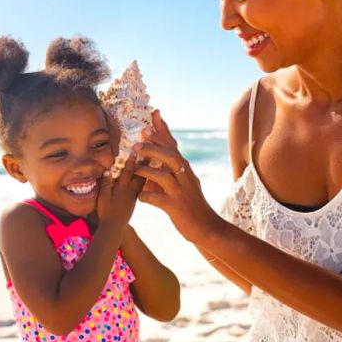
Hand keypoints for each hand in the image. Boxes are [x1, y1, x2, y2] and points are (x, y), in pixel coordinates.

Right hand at [96, 155, 144, 234]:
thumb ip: (105, 185)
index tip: (137, 150)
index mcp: (122, 189)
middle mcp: (130, 191)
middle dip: (144, 162)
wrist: (114, 228)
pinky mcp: (135, 200)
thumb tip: (107, 171)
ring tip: (152, 160)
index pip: (129, 172)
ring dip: (147, 169)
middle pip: (140, 174)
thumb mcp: (102, 198)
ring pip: (143, 180)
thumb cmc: (105, 213)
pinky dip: (146, 179)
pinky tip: (149, 175)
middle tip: (150, 152)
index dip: (133, 161)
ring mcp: (133, 195)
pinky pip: (142, 186)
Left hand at [134, 110, 221, 243]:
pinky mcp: (176, 207)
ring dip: (148, 167)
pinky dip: (147, 196)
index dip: (164, 130)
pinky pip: (158, 199)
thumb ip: (164, 174)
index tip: (155, 113)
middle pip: (170, 156)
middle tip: (139, 138)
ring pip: (164, 174)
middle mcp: (184, 177)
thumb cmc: (190, 205)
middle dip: (154, 145)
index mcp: (184, 169)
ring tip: (135, 164)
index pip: (173, 145)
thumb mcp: (181, 185)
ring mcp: (181, 191)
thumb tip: (146, 166)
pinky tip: (139, 196)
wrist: (207, 228)